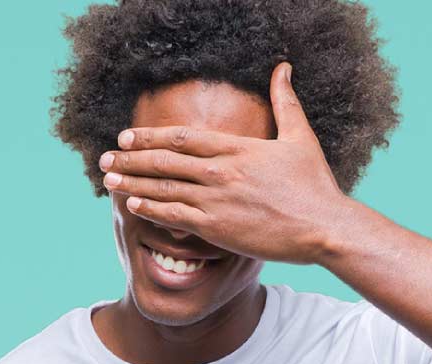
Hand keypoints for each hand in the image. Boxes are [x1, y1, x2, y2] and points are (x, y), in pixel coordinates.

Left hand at [98, 62, 352, 264]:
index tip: (126, 136)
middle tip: (106, 157)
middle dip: (130, 158)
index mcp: (238, 148)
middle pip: (164, 161)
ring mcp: (216, 200)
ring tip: (108, 178)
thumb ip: (285, 101)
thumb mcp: (300, 136)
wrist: (325, 227)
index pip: (182, 137)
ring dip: (132, 182)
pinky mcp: (217, 228)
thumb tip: (283, 67)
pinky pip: (174, 217)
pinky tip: (133, 205)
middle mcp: (221, 171)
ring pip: (163, 188)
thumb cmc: (315, 184)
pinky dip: (151, 209)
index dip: (150, 136)